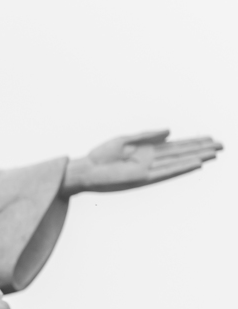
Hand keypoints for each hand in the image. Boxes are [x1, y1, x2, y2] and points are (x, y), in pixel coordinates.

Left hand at [62, 130, 221, 194]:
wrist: (85, 170)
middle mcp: (152, 161)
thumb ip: (148, 135)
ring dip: (196, 157)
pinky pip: (166, 172)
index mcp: (148, 151)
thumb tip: (170, 131)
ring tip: (215, 154)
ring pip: (178, 162)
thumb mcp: (125, 140)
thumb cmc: (101, 156)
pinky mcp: (142, 177)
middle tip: (222, 145)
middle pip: (182, 153)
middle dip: (201, 149)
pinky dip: (181, 168)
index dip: (193, 142)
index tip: (210, 138)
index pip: (176, 146)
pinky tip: (195, 164)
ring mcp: (149, 170)